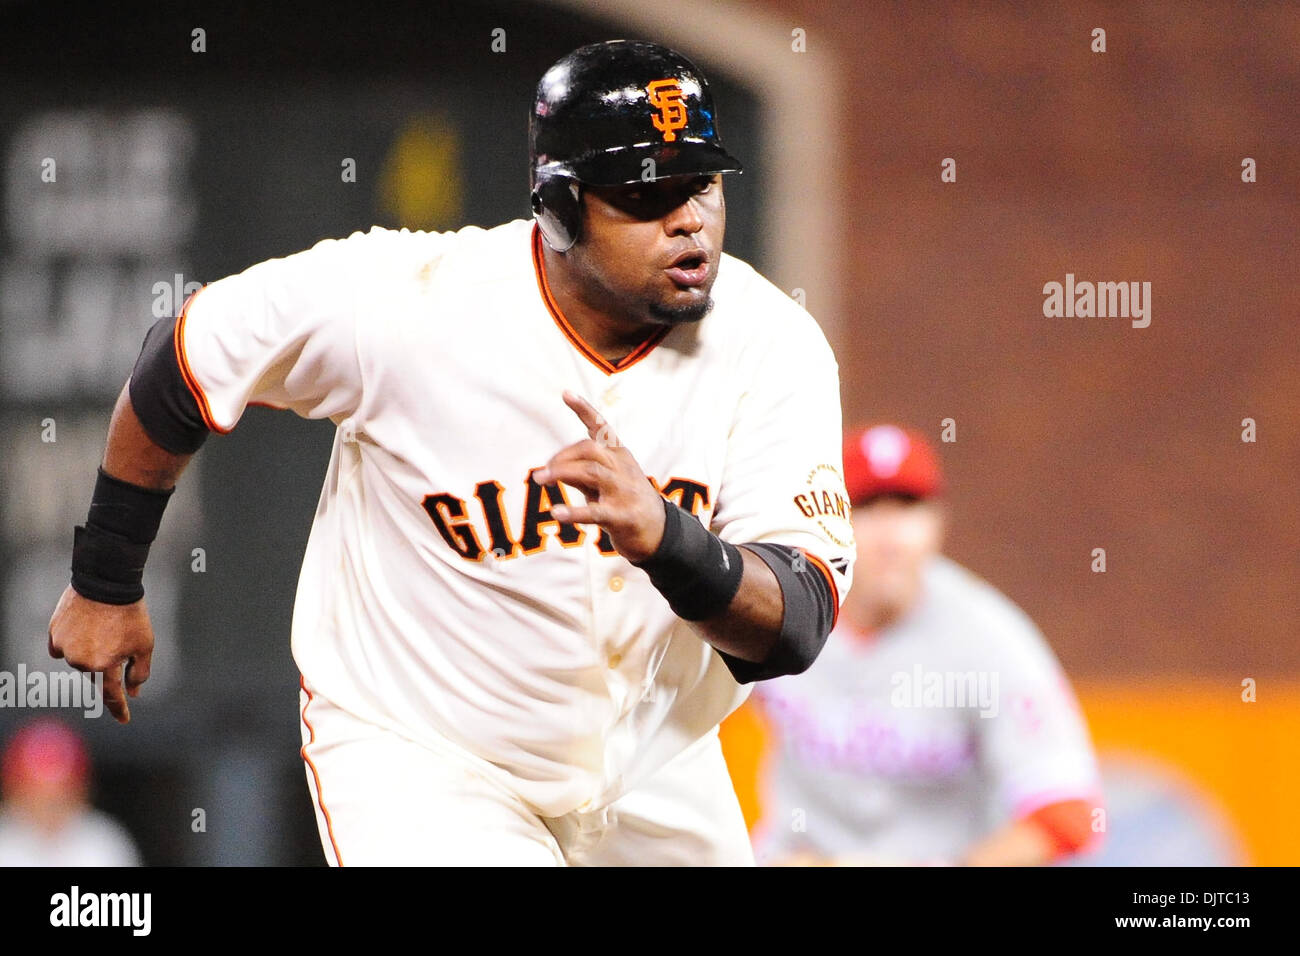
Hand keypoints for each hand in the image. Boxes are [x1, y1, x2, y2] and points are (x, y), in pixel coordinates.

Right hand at [47, 584, 154, 723]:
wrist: (106, 582)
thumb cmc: (130, 614)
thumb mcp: (144, 643)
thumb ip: (139, 671)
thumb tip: (134, 693)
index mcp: (106, 663)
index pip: (112, 693)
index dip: (119, 707)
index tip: (124, 719)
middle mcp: (82, 660)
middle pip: (96, 673)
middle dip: (107, 662)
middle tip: (115, 638)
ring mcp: (65, 647)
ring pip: (79, 660)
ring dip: (90, 651)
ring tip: (102, 628)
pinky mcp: (54, 634)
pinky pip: (62, 647)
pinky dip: (72, 642)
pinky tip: (83, 628)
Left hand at [533, 390, 666, 563]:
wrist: (658, 533)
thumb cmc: (626, 503)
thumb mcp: (604, 484)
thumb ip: (580, 474)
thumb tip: (553, 468)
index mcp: (619, 456)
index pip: (601, 427)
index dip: (584, 409)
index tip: (566, 393)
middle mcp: (623, 469)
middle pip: (590, 449)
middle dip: (562, 456)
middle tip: (541, 472)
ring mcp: (624, 492)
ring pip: (591, 472)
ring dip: (562, 473)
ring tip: (540, 479)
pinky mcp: (622, 516)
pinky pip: (596, 512)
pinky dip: (574, 512)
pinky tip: (556, 513)